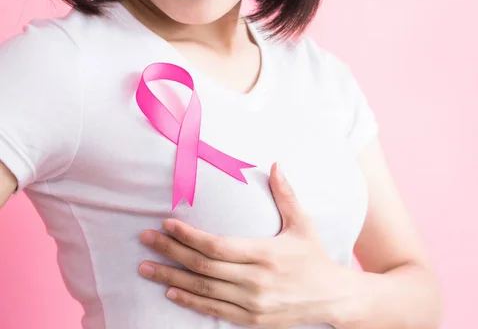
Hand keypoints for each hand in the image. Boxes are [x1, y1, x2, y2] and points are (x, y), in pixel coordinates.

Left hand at [138, 162, 356, 327]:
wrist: (332, 297)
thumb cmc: (315, 257)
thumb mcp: (303, 224)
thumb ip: (286, 195)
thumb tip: (275, 165)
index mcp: (266, 254)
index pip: (217, 246)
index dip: (189, 236)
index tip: (166, 224)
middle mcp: (256, 280)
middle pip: (203, 266)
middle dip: (170, 252)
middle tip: (145, 240)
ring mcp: (252, 303)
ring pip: (203, 289)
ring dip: (170, 277)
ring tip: (145, 267)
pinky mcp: (251, 319)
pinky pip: (214, 310)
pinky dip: (190, 301)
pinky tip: (171, 291)